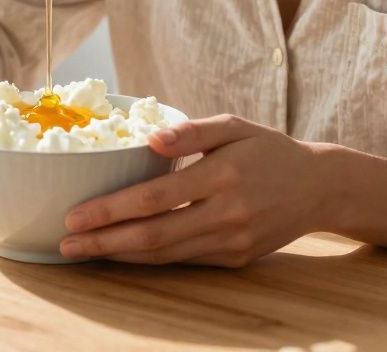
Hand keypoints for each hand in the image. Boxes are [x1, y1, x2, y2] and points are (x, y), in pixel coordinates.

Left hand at [59, 115, 327, 266]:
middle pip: (154, 235)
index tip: (75, 215)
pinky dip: (148, 259)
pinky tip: (122, 252)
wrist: (319, 187)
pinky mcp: (235, 259)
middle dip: (104, 242)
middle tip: (66, 245)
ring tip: (84, 252)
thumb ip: (191, 130)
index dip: (112, 209)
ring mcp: (232, 241)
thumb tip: (149, 138)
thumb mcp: (234, 125)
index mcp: (222, 174)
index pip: (155, 197)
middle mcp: (227, 212)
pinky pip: (183, 260)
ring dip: (120, 255)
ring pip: (166, 255)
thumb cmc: (268, 149)